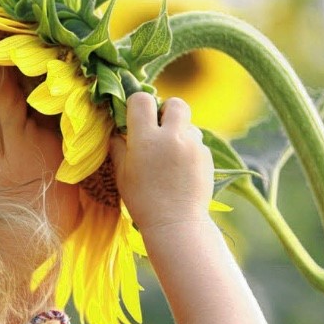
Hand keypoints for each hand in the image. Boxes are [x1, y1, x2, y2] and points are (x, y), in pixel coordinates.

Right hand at [109, 93, 213, 229]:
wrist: (176, 223)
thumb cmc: (142, 201)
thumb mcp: (122, 175)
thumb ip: (119, 148)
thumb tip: (117, 133)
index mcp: (146, 138)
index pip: (142, 100)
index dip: (137, 105)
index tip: (135, 117)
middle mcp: (172, 136)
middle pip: (175, 103)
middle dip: (166, 110)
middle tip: (159, 129)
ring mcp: (193, 146)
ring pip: (188, 124)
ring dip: (179, 132)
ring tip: (171, 155)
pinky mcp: (207, 157)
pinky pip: (197, 143)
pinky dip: (189, 150)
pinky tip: (182, 170)